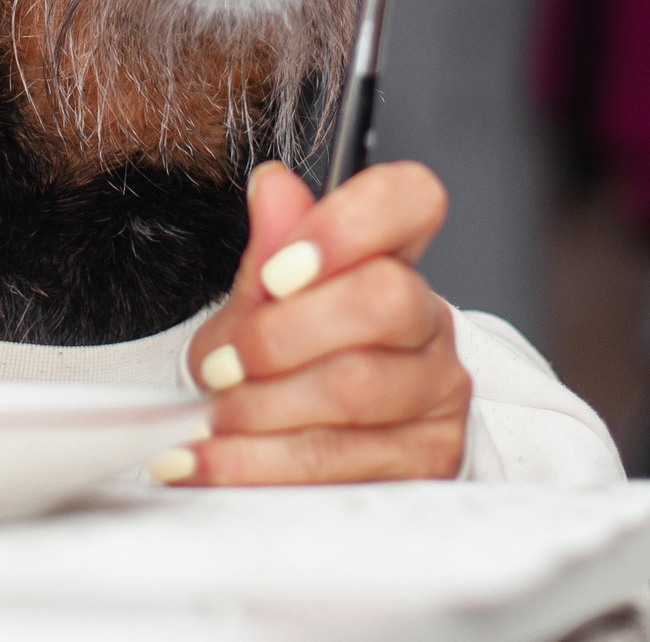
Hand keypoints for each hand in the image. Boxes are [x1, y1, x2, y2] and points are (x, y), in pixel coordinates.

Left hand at [170, 160, 469, 484]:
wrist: (294, 447)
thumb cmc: (280, 363)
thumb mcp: (261, 304)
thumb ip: (270, 248)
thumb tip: (273, 186)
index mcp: (393, 257)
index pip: (410, 199)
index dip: (346, 227)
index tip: (277, 271)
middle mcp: (429, 319)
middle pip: (382, 299)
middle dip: (283, 336)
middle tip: (225, 364)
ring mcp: (438, 390)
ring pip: (356, 387)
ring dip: (262, 408)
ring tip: (214, 416)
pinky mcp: (428, 460)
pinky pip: (340, 461)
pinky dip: (257, 464)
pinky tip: (211, 458)